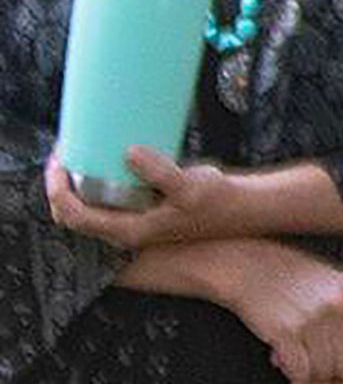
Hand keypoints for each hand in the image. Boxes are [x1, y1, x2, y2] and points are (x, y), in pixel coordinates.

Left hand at [44, 151, 252, 247]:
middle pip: (73, 213)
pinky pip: (108, 199)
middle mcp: (126, 230)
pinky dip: (99, 180)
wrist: (245, 208)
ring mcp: (135, 221)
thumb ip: (159, 172)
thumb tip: (129, 152)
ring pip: (89, 206)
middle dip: (61, 184)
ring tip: (79, 153)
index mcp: (128, 231)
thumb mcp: (190, 187)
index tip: (58, 161)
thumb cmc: (220, 202)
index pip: (73, 215)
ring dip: (78, 182)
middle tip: (63, 154)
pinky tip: (108, 159)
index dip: (57, 189)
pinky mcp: (145, 210)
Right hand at [222, 246, 342, 383]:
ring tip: (304, 363)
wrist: (250, 267)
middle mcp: (340, 306)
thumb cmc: (294, 277)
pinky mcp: (286, 330)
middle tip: (323, 368)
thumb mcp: (337, 284)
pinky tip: (288, 361)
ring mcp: (313, 318)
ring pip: (325, 371)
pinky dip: (294, 373)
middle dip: (337, 374)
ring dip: (314, 375)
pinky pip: (300, 370)